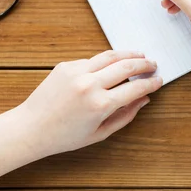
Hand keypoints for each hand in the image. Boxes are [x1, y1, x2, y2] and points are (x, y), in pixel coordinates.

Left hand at [16, 50, 162, 158]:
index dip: (150, 83)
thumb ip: (125, 115)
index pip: (135, 88)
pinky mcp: (66, 65)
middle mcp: (90, 84)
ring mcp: (77, 72)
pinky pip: (91, 60)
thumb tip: (144, 99)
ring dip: (128, 54)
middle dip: (144, 64)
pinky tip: (111, 65)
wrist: (32, 127)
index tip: (158, 80)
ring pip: (110, 55)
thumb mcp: (100, 133)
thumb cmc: (64, 136)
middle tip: (152, 64)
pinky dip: (104, 61)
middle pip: (126, 65)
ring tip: (139, 55)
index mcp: (100, 104)